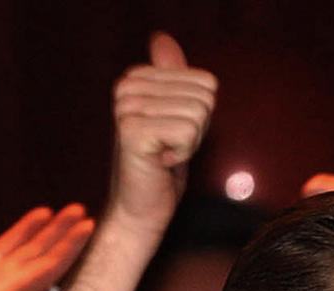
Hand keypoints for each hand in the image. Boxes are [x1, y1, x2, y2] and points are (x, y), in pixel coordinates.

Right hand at [0, 195, 91, 290]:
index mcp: (12, 288)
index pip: (51, 263)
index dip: (70, 245)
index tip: (88, 225)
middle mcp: (0, 279)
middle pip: (38, 250)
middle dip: (59, 231)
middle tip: (78, 210)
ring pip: (8, 242)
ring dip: (27, 227)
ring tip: (46, 211)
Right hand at [106, 32, 217, 237]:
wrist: (141, 207)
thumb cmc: (162, 165)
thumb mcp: (175, 117)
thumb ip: (174, 80)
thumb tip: (163, 39)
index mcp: (139, 77)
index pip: (206, 84)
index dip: (202, 117)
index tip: (176, 134)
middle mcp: (128, 86)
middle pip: (204, 98)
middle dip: (198, 131)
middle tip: (171, 147)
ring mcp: (127, 107)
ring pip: (198, 115)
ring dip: (190, 144)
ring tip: (164, 154)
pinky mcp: (132, 130)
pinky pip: (188, 132)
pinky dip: (183, 154)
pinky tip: (160, 161)